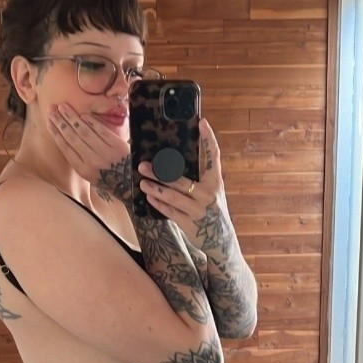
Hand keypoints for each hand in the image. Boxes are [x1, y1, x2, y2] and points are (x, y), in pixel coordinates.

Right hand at [47, 102, 132, 204]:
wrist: (131, 182)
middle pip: (72, 137)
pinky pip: (101, 131)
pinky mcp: (117, 145)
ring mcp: (105, 153)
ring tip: (64, 107)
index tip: (49, 122)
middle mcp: (92, 161)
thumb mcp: (90, 175)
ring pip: (84, 132)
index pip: (65, 148)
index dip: (56, 133)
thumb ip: (78, 160)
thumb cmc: (108, 178)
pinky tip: (83, 115)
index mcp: (83, 170)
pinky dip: (91, 122)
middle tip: (53, 110)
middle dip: (61, 122)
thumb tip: (66, 139)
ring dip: (72, 118)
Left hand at [137, 119, 230, 246]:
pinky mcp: (190, 224)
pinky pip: (171, 212)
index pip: (213, 156)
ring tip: (142, 182)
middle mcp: (208, 194)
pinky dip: (159, 204)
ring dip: (155, 188)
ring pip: (173, 197)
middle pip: (181, 179)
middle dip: (160, 172)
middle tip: (143, 165)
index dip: (208, 139)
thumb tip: (174, 160)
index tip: (202, 123)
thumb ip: (199, 178)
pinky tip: (149, 197)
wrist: (220, 240)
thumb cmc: (211, 211)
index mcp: (215, 182)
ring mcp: (199, 210)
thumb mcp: (211, 192)